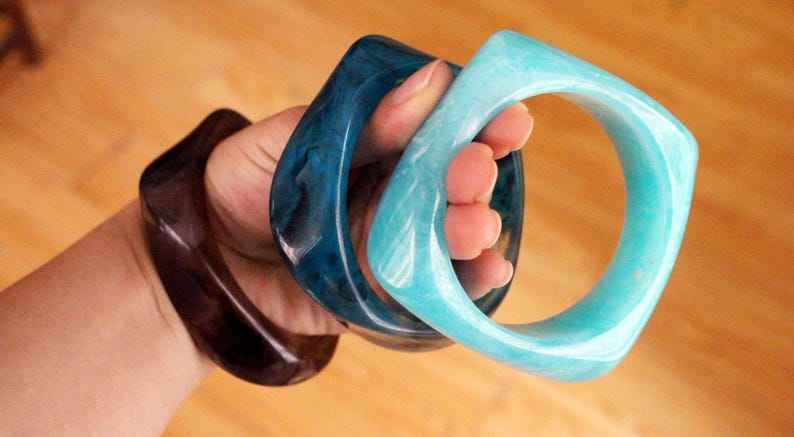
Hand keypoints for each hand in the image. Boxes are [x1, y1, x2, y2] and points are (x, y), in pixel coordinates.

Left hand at [204, 60, 532, 334]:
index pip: (441, 129)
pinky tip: (489, 272)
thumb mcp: (290, 141)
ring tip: (476, 226)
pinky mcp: (384, 291)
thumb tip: (432, 79)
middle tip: (474, 172)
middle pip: (453, 182)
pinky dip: (466, 284)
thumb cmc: (236, 186)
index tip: (507, 120)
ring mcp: (392, 242)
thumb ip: (361, 121)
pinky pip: (434, 288)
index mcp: (377, 147)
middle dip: (475, 174)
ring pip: (451, 234)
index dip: (480, 121)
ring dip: (476, 228)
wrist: (200, 261)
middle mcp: (393, 193)